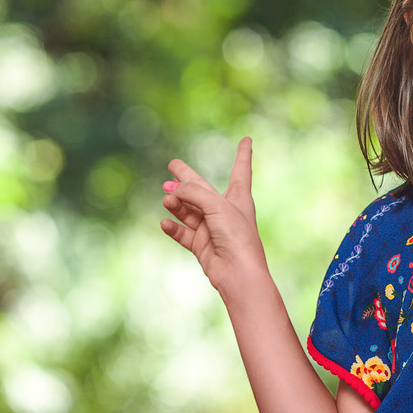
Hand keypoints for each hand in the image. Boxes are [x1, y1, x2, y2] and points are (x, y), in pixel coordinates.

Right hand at [160, 137, 268, 295]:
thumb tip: (172, 191)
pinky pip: (183, 233)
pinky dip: (173, 227)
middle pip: (202, 189)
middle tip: (173, 165)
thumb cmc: (236, 236)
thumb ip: (194, 192)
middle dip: (188, 178)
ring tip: (167, 198)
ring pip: (189, 210)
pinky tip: (164, 222)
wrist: (238, 273)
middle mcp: (225, 211)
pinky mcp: (202, 246)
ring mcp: (212, 228)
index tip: (247, 139)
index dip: (243, 153)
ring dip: (177, 204)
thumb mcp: (216, 206)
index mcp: (238, 198)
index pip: (241, 170)